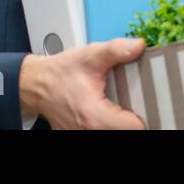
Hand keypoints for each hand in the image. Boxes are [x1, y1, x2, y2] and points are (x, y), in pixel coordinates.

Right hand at [19, 37, 146, 129]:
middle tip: (135, 97)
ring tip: (121, 102)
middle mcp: (91, 132)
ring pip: (116, 131)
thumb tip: (139, 46)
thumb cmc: (61, 72)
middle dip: (134, 114)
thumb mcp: (90, 55)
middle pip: (128, 130)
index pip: (136, 126)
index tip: (147, 98)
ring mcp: (83, 136)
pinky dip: (109, 122)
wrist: (36, 84)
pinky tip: (108, 108)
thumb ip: (116, 50)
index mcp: (96, 117)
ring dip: (121, 120)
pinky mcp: (80, 135)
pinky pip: (103, 131)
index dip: (146, 111)